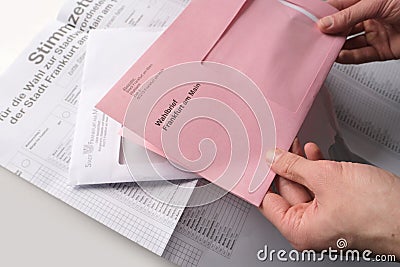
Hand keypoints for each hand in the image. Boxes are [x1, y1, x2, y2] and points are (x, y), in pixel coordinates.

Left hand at [259, 140, 399, 259]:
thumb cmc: (378, 212)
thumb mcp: (326, 178)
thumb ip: (294, 166)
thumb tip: (274, 159)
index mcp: (299, 230)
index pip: (267, 202)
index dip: (263, 178)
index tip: (260, 161)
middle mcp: (311, 228)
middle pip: (286, 191)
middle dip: (284, 166)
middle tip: (281, 147)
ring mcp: (326, 218)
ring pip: (304, 186)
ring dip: (301, 164)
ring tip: (298, 146)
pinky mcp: (340, 207)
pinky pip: (320, 187)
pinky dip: (316, 170)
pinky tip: (314, 154)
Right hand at [317, 0, 399, 63]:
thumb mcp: (376, 2)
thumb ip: (350, 15)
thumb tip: (327, 23)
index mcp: (367, 1)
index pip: (340, 8)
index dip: (326, 15)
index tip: (313, 23)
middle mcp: (371, 17)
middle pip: (343, 28)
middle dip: (330, 34)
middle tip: (319, 39)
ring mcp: (376, 33)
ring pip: (351, 43)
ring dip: (338, 48)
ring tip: (327, 50)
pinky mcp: (382, 49)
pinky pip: (361, 55)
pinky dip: (349, 58)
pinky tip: (340, 56)